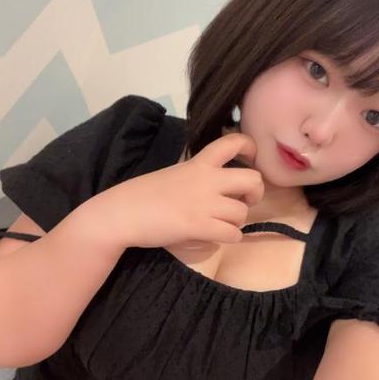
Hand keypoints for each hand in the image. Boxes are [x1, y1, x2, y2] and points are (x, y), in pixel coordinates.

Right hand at [91, 132, 264, 249]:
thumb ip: (199, 177)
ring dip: (236, 222)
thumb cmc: (145, 196)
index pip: (233, 141)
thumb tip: (222, 192)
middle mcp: (206, 179)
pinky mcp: (199, 225)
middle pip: (252, 179)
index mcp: (199, 163)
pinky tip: (215, 237)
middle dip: (255, 193)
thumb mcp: (176, 174)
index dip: (250, 147)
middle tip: (244, 201)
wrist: (123, 212)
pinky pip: (232, 234)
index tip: (251, 159)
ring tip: (220, 225)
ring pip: (242, 213)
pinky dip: (229, 238)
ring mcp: (204, 202)